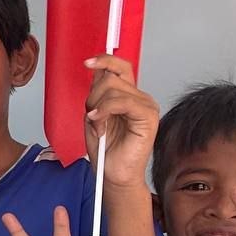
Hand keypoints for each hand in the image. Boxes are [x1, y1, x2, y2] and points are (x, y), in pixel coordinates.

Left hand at [83, 55, 157, 189]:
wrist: (113, 174)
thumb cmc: (105, 150)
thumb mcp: (94, 115)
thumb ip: (97, 95)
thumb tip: (96, 73)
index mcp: (127, 95)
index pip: (120, 67)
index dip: (104, 60)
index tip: (87, 63)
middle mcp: (139, 97)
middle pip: (111, 77)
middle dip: (93, 96)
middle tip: (92, 116)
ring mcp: (146, 105)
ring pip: (113, 88)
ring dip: (97, 108)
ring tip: (98, 126)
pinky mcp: (148, 116)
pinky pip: (121, 102)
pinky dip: (104, 111)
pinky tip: (99, 124)